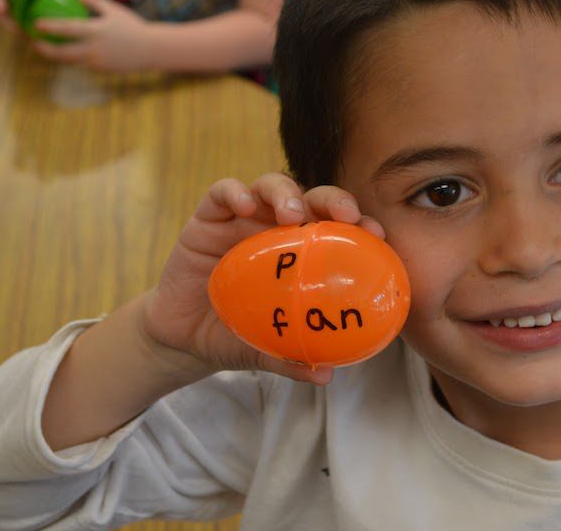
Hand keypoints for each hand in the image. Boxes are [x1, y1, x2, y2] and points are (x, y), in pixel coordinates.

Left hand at [31, 0, 154, 70]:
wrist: (151, 49)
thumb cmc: (132, 26)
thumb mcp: (113, 9)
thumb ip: (92, 1)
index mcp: (96, 31)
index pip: (66, 29)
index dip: (48, 27)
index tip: (35, 24)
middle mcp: (94, 49)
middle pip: (61, 52)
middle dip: (44, 49)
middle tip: (34, 42)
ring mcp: (96, 62)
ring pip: (69, 61)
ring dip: (55, 55)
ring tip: (45, 48)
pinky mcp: (100, 70)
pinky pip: (81, 64)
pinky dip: (71, 58)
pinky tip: (65, 53)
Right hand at [140, 173, 384, 384]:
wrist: (184, 338)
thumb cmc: (236, 335)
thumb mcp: (266, 348)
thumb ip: (291, 359)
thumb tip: (326, 375)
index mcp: (303, 253)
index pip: (339, 228)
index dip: (361, 224)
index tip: (376, 235)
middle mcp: (277, 229)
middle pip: (313, 198)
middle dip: (333, 199)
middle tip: (344, 215)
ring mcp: (243, 219)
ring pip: (272, 186)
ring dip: (287, 192)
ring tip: (291, 214)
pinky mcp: (208, 218)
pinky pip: (222, 193)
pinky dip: (235, 192)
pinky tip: (244, 205)